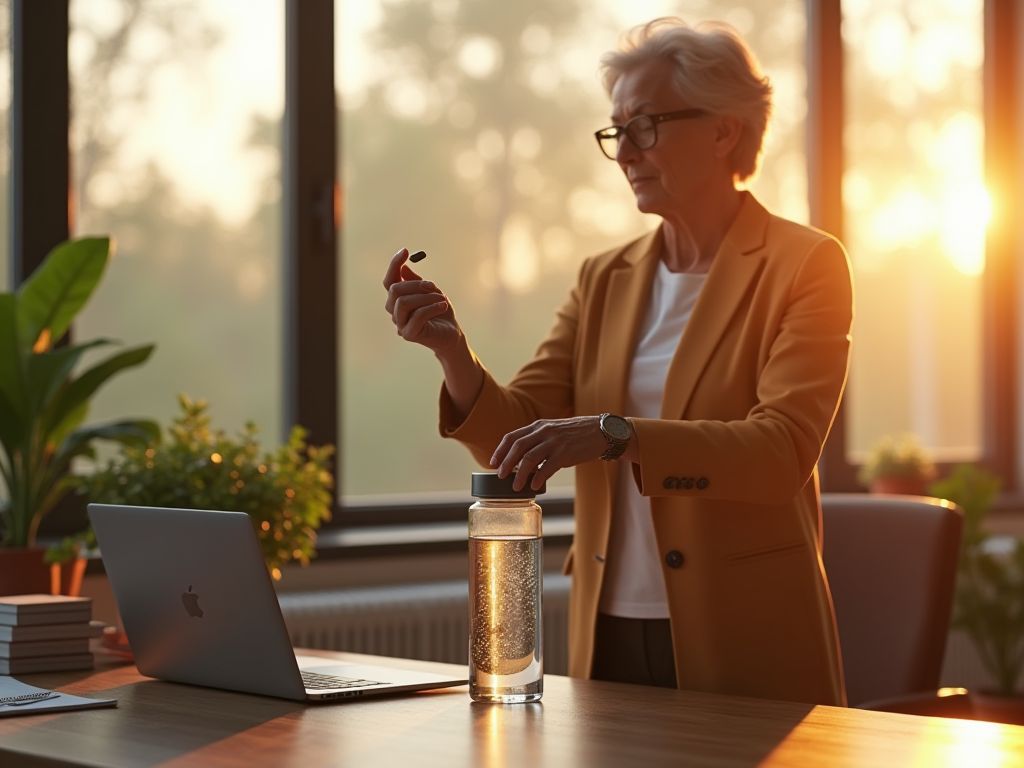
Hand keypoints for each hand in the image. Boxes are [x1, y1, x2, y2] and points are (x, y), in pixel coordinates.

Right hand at [383, 248, 461, 354]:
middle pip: (395, 290)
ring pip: (403, 302)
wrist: (452, 335)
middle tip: (434, 286)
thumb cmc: (441, 313)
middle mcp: (395, 312)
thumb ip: (417, 282)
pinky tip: (444, 305)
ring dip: (425, 296)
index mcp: (398, 301)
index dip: (394, 265)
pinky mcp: (409, 335)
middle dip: (416, 284)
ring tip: (441, 298)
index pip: (389, 281)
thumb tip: (403, 267)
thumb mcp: (431, 292)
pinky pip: (417, 315)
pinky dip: (432, 307)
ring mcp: (400, 325)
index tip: (406, 251)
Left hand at [491, 416, 607, 491]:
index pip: (512, 436)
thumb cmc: (577, 434)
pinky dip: (538, 478)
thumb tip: (523, 461)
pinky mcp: (566, 453)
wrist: (601, 432)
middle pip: (517, 447)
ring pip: (529, 458)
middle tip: (500, 476)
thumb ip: (538, 440)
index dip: (500, 450)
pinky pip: (547, 467)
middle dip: (506, 463)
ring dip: (519, 474)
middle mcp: (544, 431)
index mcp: (538, 426)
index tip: (493, 463)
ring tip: (516, 486)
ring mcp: (555, 442)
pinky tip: (535, 486)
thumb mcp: (554, 430)